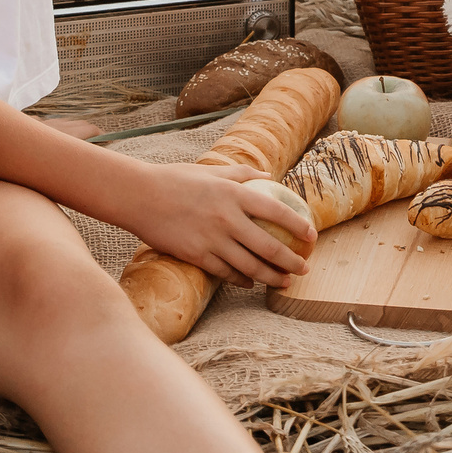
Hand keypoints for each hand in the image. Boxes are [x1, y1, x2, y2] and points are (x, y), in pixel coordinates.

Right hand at [130, 163, 312, 287]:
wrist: (139, 196)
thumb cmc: (176, 180)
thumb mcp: (212, 170)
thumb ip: (242, 173)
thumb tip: (268, 176)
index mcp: (234, 193)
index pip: (276, 211)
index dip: (298, 225)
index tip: (312, 236)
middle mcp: (227, 218)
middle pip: (269, 247)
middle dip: (291, 262)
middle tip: (304, 268)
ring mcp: (212, 239)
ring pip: (250, 266)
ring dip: (272, 277)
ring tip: (285, 281)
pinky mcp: (197, 255)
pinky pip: (226, 273)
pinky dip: (242, 280)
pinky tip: (251, 283)